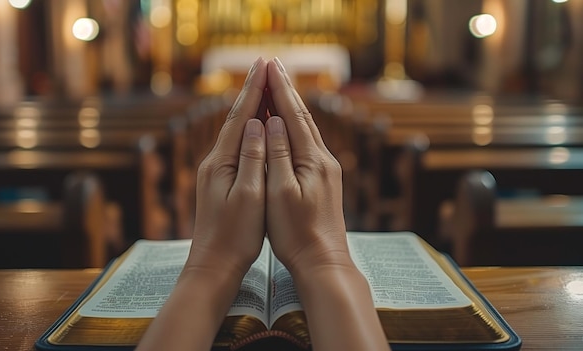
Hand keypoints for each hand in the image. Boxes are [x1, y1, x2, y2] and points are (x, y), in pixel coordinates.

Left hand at [186, 57, 268, 276]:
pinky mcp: (220, 181)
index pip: (238, 117)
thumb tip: (255, 124)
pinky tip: (255, 126)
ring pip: (235, 131)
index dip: (253, 90)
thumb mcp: (249, 197)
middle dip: (250, 91)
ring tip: (262, 86)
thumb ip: (252, 158)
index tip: (265, 65)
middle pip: (234, 119)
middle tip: (264, 65)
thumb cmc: (236, 236)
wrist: (214, 265)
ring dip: (249, 107)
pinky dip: (248, 129)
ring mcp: (215, 171)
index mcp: (220, 162)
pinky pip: (236, 146)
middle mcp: (213, 162)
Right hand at [264, 58, 389, 350]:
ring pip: (307, 130)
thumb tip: (272, 122)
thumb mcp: (281, 194)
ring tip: (280, 87)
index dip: (280, 89)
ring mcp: (326, 170)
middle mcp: (323, 160)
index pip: (293, 116)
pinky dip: (296, 128)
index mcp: (312, 160)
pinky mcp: (324, 180)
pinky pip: (308, 144)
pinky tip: (291, 126)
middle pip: (303, 117)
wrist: (323, 261)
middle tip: (273, 66)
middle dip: (287, 90)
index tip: (268, 66)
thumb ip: (278, 156)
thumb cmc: (297, 233)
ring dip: (292, 106)